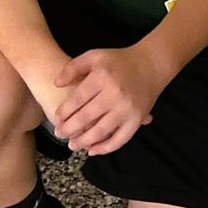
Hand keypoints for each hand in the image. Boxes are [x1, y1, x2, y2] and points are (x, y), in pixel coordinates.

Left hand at [51, 45, 170, 155]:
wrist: (150, 64)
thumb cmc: (118, 60)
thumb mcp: (95, 56)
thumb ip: (73, 67)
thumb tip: (56, 83)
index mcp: (102, 77)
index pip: (78, 99)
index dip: (64, 111)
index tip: (56, 119)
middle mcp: (114, 94)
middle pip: (86, 117)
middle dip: (70, 129)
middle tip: (59, 135)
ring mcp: (127, 109)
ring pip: (101, 131)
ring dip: (84, 141)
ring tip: (72, 145)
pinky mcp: (136, 120)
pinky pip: (119, 139)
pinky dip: (105, 148)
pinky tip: (93, 151)